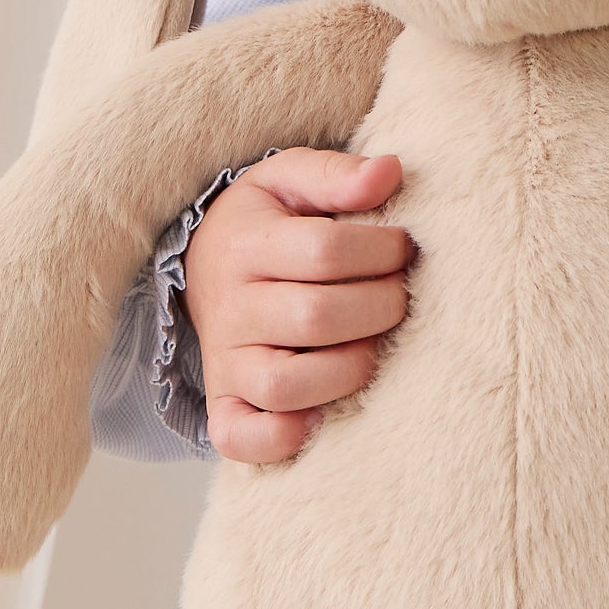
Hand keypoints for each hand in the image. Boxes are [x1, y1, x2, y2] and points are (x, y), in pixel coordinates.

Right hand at [181, 147, 413, 464]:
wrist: (205, 268)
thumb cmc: (267, 223)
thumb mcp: (289, 180)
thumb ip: (336, 174)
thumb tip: (390, 171)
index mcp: (247, 243)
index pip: (325, 251)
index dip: (381, 250)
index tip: (403, 246)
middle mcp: (231, 307)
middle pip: (316, 317)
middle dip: (381, 306)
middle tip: (400, 295)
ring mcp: (226, 361)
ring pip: (286, 384)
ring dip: (350, 368)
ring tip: (374, 345)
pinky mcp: (226, 405)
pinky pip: (242, 438)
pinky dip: (285, 436)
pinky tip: (325, 414)